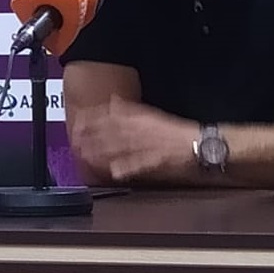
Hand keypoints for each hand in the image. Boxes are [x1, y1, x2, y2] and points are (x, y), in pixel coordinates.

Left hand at [71, 95, 196, 183]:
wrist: (197, 142)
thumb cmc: (174, 131)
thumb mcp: (150, 114)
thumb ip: (129, 110)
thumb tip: (114, 100)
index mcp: (140, 117)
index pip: (111, 114)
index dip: (93, 118)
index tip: (78, 121)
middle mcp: (141, 129)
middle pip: (112, 131)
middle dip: (92, 136)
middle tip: (76, 141)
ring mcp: (148, 145)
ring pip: (121, 147)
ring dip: (103, 152)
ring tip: (87, 156)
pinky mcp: (156, 159)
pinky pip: (140, 164)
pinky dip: (127, 167)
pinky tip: (115, 171)